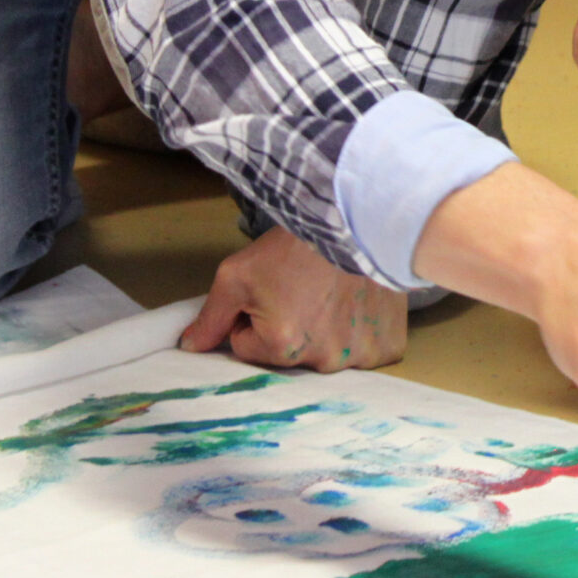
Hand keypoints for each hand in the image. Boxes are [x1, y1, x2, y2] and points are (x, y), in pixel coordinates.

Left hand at [179, 226, 407, 370]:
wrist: (360, 216)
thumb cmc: (296, 244)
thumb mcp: (238, 273)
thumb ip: (210, 317)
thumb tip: (189, 347)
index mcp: (282, 348)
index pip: (246, 347)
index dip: (251, 316)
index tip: (271, 291)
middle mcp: (323, 361)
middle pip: (288, 355)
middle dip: (289, 328)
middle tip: (303, 289)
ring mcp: (360, 356)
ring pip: (327, 353)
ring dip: (327, 330)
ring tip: (334, 291)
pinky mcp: (388, 346)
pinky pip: (366, 352)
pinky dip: (361, 331)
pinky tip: (360, 302)